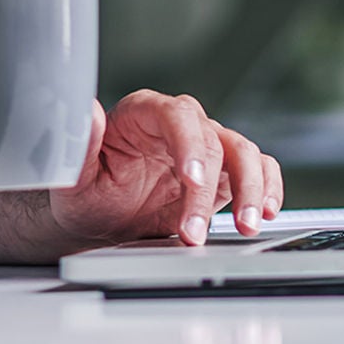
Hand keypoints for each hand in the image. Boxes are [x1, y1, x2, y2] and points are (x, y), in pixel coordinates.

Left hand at [47, 91, 283, 246]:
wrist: (104, 218)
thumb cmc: (89, 192)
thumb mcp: (75, 176)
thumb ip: (82, 144)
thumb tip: (89, 111)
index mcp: (142, 113)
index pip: (175, 115)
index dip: (188, 144)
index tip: (191, 180)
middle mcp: (179, 125)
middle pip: (211, 140)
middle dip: (207, 191)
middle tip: (196, 232)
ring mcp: (206, 147)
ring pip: (243, 152)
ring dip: (250, 189)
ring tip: (246, 227)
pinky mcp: (225, 172)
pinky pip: (259, 168)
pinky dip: (268, 187)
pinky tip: (266, 212)